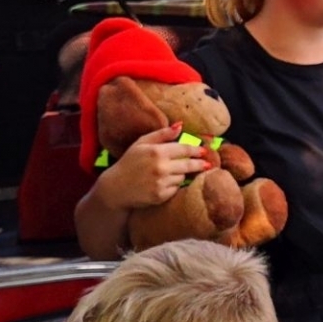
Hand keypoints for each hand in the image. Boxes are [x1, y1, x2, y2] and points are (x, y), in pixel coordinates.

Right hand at [94, 127, 210, 209]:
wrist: (115, 188)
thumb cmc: (129, 163)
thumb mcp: (141, 143)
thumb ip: (161, 134)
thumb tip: (180, 125)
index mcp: (156, 152)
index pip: (183, 149)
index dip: (195, 150)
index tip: (204, 151)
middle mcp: (160, 167)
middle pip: (188, 164)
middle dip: (199, 164)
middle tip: (207, 164)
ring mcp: (161, 183)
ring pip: (182, 177)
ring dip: (181, 174)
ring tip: (172, 173)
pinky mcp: (160, 196)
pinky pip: (175, 189)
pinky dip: (173, 186)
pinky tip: (165, 183)